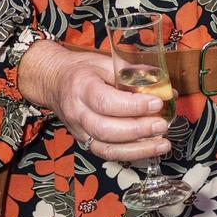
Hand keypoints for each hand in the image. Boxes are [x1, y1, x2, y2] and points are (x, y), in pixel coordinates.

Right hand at [18, 39, 172, 161]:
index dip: (133, 106)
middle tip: (162, 124)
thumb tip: (162, 85)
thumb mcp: (104, 62)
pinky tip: (150, 149)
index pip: (106, 102)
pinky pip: (107, 154)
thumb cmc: (82, 70)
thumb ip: (132, 73)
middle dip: (138, 130)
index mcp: (82, 88)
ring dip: (138, 149)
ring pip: (106, 148)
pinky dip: (130, 154)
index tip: (156, 103)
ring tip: (162, 144)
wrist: (54, 82)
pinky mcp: (85, 142)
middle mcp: (78, 113)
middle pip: (106, 129)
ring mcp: (79, 131)